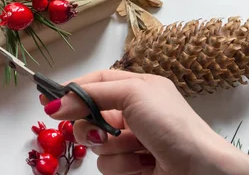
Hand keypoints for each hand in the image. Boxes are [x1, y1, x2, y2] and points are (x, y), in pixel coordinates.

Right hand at [41, 70, 248, 174]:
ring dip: (113, 148)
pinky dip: (123, 166)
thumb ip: (92, 94)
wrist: (201, 170)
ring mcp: (132, 141)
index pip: (95, 83)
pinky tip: (144, 165)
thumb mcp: (133, 94)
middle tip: (101, 131)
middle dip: (91, 125)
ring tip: (138, 150)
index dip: (71, 90)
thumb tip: (55, 104)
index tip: (47, 101)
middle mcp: (132, 112)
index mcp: (137, 87)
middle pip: (89, 115)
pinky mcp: (133, 166)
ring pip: (96, 144)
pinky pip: (108, 165)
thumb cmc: (171, 125)